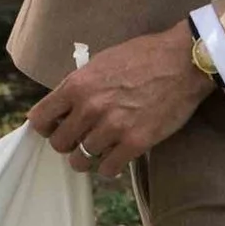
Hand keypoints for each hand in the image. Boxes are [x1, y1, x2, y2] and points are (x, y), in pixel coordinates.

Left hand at [27, 23, 211, 181]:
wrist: (184, 61)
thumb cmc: (145, 56)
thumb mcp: (102, 62)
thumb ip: (80, 86)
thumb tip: (65, 106)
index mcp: (77, 85)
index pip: (40, 118)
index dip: (46, 127)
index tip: (55, 128)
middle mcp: (90, 108)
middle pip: (59, 144)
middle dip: (68, 143)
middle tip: (81, 139)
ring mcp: (112, 127)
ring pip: (81, 160)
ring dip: (89, 157)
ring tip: (101, 148)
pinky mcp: (135, 142)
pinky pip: (108, 169)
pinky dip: (109, 167)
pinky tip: (116, 157)